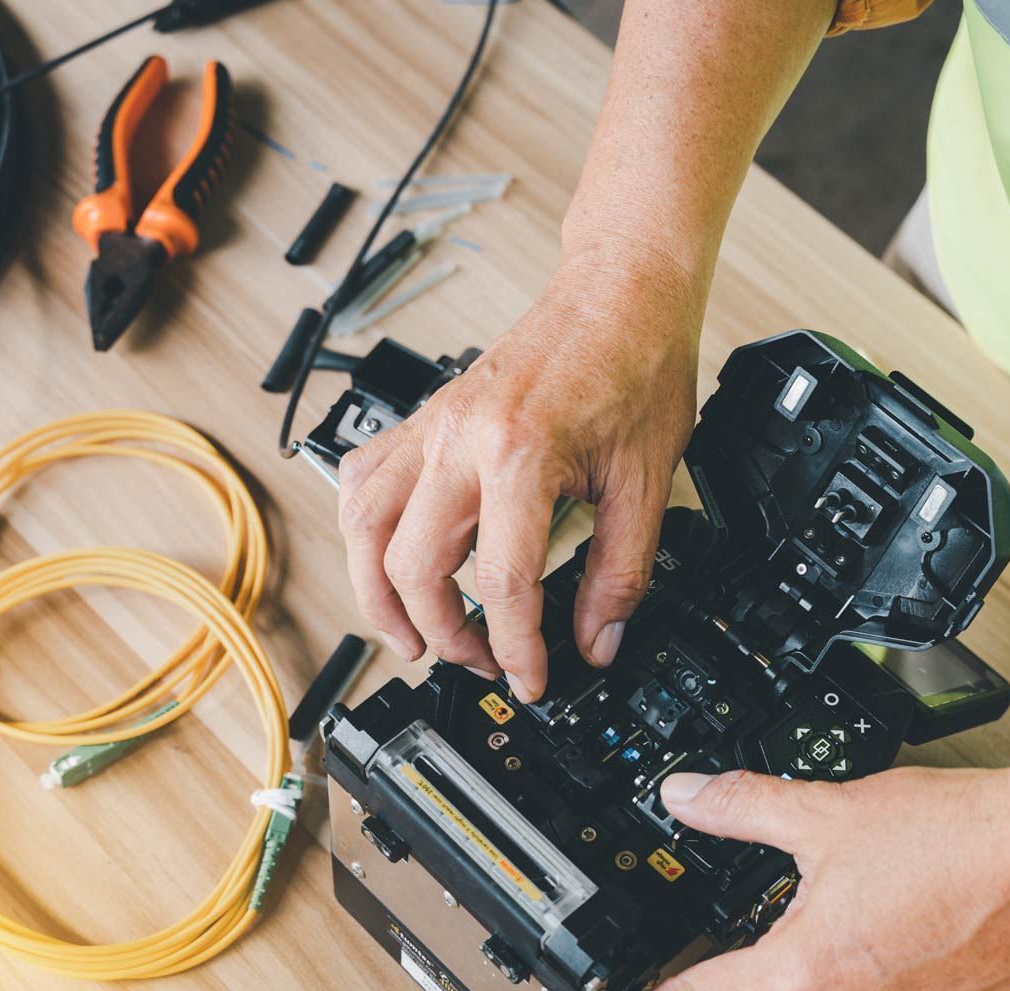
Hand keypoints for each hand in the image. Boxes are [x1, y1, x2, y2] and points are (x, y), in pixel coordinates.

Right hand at [337, 251, 702, 701]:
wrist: (620, 291)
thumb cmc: (636, 364)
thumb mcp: (647, 481)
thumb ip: (621, 572)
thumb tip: (598, 642)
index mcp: (521, 452)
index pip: (501, 582)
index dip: (515, 648)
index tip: (530, 679)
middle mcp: (461, 437)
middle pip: (411, 563)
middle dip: (440, 633)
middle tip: (479, 661)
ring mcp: (433, 424)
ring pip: (363, 524)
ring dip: (376, 593)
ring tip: (409, 637)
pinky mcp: (424, 416)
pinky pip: (362, 478)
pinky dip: (364, 530)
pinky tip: (387, 560)